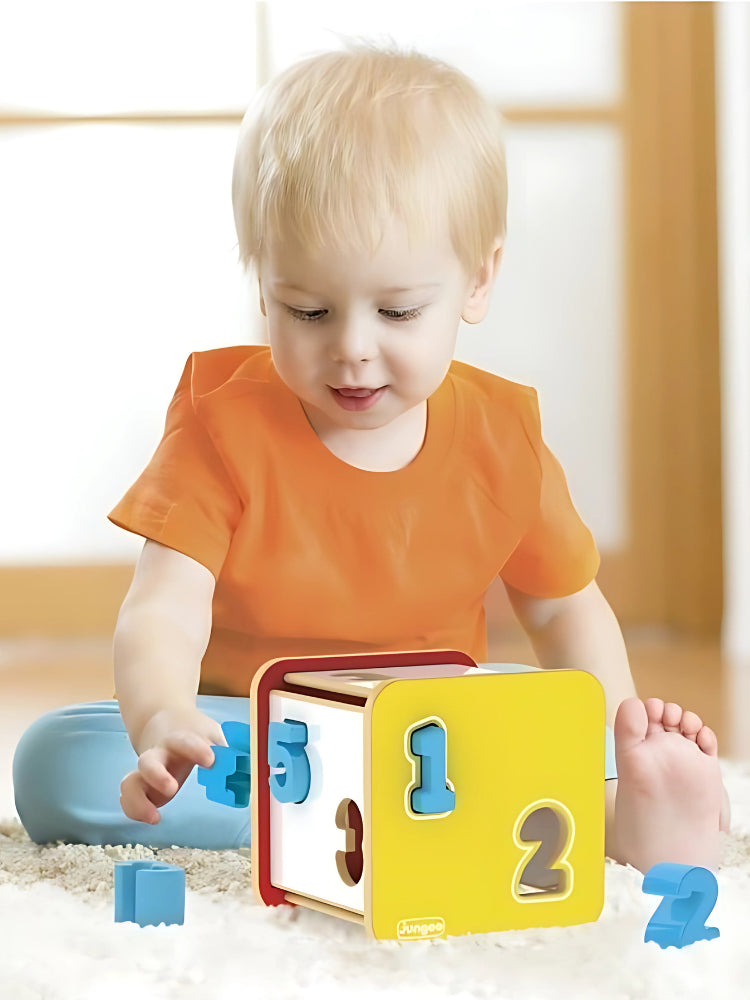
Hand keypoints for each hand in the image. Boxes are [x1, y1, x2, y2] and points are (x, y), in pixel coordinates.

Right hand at [120, 707, 227, 823]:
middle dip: (157, 776)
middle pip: (149, 761)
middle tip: (172, 788)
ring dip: (138, 800)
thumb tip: (253, 770)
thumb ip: (230, 752)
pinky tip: (149, 817)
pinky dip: (133, 808)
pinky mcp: (140, 784)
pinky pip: (128, 796)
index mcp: (181, 739)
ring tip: (154, 817)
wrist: (164, 719)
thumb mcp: (213, 734)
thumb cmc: (194, 731)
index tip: (210, 759)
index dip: (197, 749)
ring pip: (131, 782)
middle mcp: (159, 754)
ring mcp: (147, 770)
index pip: (186, 741)